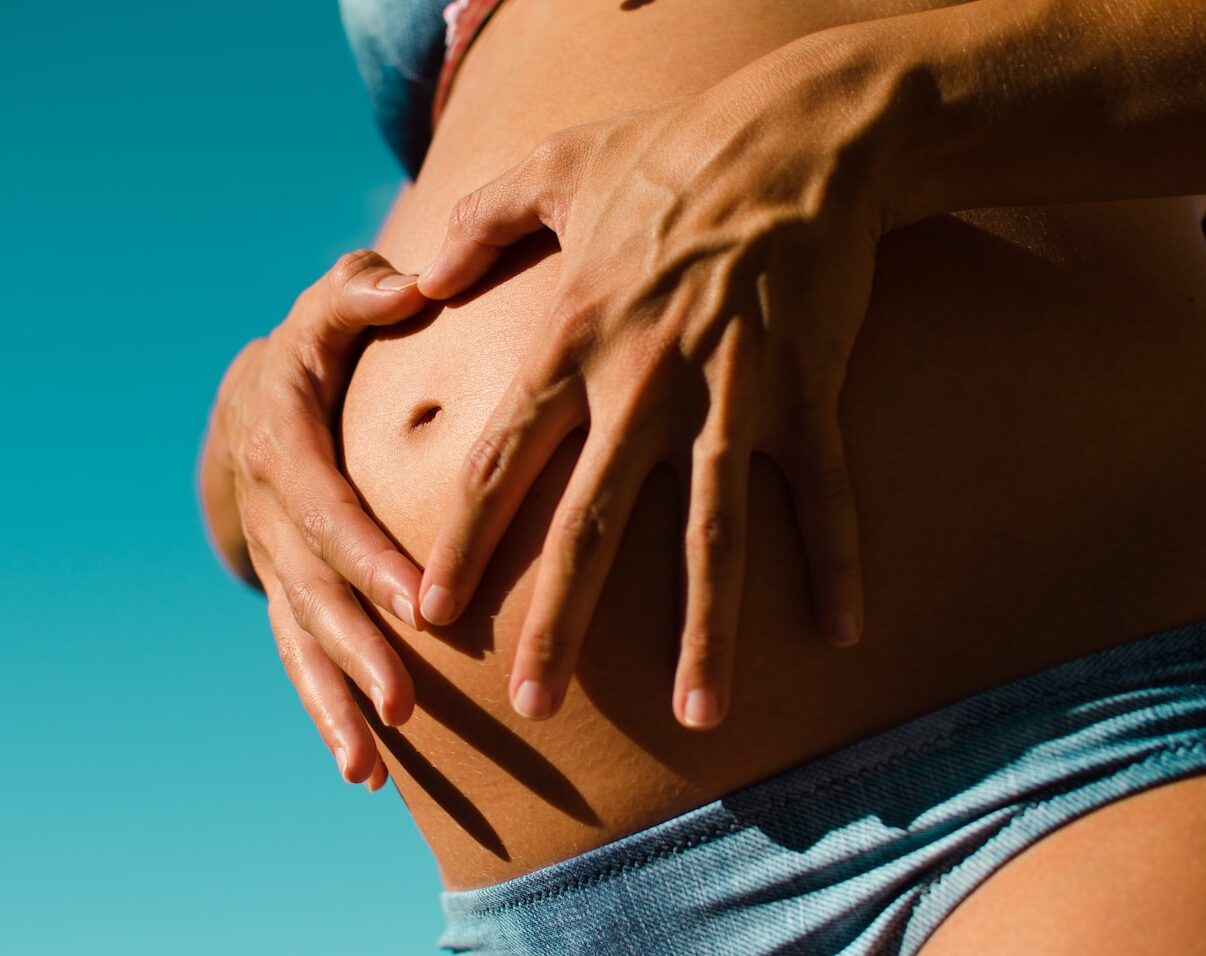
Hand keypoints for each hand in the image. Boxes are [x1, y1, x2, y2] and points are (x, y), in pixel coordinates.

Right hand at [210, 250, 427, 787]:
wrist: (257, 405)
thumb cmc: (317, 352)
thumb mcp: (328, 309)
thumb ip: (363, 296)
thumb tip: (415, 283)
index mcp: (284, 444)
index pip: (327, 508)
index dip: (369, 557)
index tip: (422, 601)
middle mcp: (273, 515)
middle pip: (315, 591)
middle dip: (359, 648)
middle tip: (406, 700)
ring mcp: (278, 563)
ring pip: (301, 640)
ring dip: (335, 701)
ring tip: (371, 760)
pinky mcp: (289, 595)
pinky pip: (301, 659)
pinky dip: (326, 714)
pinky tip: (364, 770)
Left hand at [413, 40, 893, 728]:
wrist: (795, 134)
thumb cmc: (672, 152)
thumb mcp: (555, 167)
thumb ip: (478, 223)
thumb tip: (416, 271)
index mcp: (576, 340)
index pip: (505, 461)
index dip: (465, 542)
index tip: (432, 614)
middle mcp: (644, 383)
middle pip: (592, 523)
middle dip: (559, 620)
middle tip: (531, 704)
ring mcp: (731, 393)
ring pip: (712, 532)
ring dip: (705, 628)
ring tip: (702, 713)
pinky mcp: (808, 391)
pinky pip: (823, 492)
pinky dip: (834, 562)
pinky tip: (841, 633)